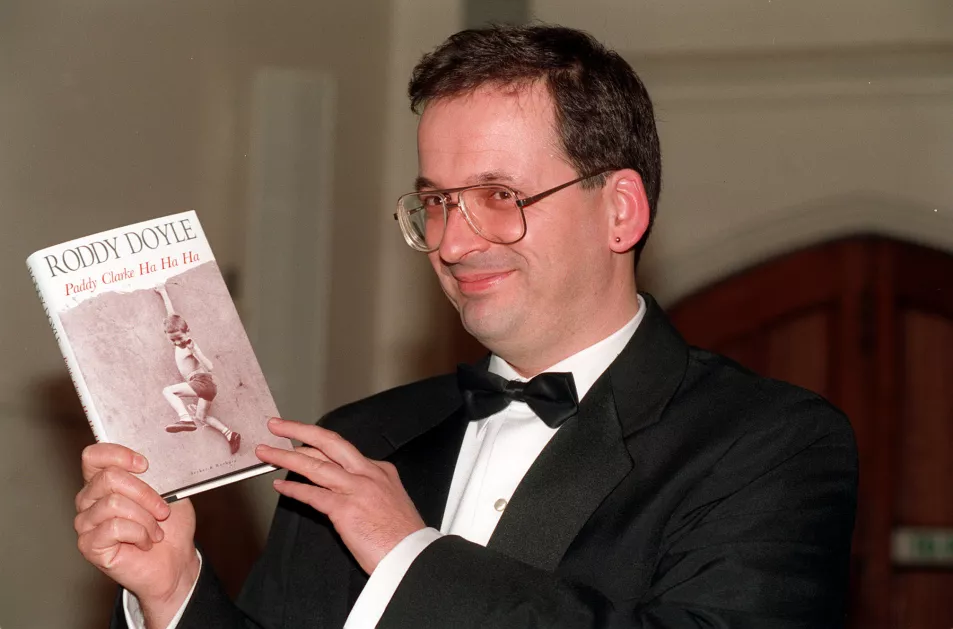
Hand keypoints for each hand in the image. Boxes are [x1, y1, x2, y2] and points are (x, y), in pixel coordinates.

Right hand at [74, 444, 199, 625]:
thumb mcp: (171, 491)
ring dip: (145, 517)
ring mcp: (86, 523)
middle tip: (163, 510)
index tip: (145, 465)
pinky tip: (145, 543)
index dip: (118, 455)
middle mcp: (89, 500)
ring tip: (155, 530)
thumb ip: (156, 473)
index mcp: (105, 481)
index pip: (94, 456)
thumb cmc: (171, 526)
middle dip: (145, 493)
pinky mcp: (88, 545)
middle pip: (108, 478)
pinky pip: (114, 527)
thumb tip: (154, 459)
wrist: (176, 561)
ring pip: (113, 503)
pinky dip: (140, 534)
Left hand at [257, 418, 425, 573]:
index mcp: (380, 471)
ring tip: (266, 452)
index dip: (315, 444)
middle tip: (277, 425)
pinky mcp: (346, 510)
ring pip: (316, 465)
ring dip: (286, 457)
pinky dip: (294, 488)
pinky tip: (280, 485)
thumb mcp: (390, 501)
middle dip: (299, 431)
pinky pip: (313, 494)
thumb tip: (341, 491)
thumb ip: (367, 490)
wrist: (414, 556)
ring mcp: (357, 490)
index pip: (342, 450)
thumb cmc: (401, 537)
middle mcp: (368, 474)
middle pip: (329, 443)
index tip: (299, 442)